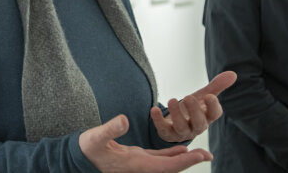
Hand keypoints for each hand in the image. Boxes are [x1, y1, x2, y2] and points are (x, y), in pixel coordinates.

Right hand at [79, 115, 212, 172]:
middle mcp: (141, 168)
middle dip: (189, 162)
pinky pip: (159, 160)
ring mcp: (140, 165)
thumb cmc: (87, 149)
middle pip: (170, 168)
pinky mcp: (137, 159)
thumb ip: (110, 129)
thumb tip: (124, 119)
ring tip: (201, 154)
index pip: (165, 165)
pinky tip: (182, 150)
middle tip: (208, 155)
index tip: (200, 155)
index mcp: (135, 164)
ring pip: (167, 165)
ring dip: (183, 160)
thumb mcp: (96, 137)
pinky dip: (172, 155)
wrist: (80, 158)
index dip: (184, 161)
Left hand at [151, 71, 236, 142]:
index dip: (213, 106)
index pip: (215, 114)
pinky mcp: (167, 133)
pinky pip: (163, 130)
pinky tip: (154, 109)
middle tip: (188, 97)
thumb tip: (233, 74)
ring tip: (171, 100)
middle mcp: (196, 127)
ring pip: (181, 127)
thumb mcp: (203, 96)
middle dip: (194, 111)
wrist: (175, 123)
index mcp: (207, 117)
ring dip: (176, 114)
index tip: (209, 96)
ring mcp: (181, 132)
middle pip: (199, 123)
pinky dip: (158, 120)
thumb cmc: (192, 108)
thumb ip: (216, 86)